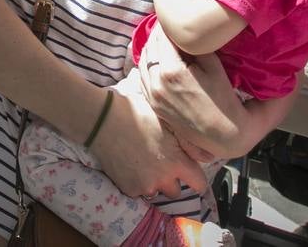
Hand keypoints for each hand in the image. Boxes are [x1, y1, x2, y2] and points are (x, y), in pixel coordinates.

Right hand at [88, 88, 207, 199]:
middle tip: (162, 164)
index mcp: (177, 163)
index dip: (197, 178)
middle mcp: (163, 179)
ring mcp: (145, 186)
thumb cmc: (137, 114)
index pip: (199, 184)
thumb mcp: (167, 123)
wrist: (104, 121)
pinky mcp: (128, 189)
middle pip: (176, 191)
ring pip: (156, 192)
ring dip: (154, 183)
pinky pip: (138, 191)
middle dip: (172, 180)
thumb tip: (203, 153)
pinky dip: (136, 182)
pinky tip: (129, 165)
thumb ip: (184, 143)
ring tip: (143, 164)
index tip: (191, 174)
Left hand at [138, 27, 294, 159]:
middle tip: (170, 24)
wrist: (224, 135)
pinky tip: (159, 59)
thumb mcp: (213, 65)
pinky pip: (143, 77)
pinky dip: (149, 64)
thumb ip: (195, 45)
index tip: (173, 16)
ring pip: (144, 61)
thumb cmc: (224, 98)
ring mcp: (153, 95)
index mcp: (171, 71)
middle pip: (151, 47)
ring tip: (166, 40)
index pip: (162, 36)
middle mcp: (156, 83)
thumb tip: (183, 29)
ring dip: (153, 47)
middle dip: (160, 34)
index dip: (168, 24)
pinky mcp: (154, 104)